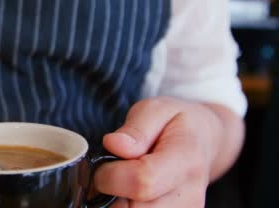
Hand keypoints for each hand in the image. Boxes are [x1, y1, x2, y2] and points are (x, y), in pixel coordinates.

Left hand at [94, 97, 240, 206]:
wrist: (204, 141)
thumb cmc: (175, 123)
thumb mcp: (155, 110)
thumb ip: (134, 129)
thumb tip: (114, 145)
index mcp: (186, 160)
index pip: (142, 181)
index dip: (111, 174)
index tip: (105, 162)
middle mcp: (191, 195)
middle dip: (110, 192)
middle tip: (112, 171)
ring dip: (117, 203)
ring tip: (124, 180)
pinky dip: (126, 207)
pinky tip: (130, 193)